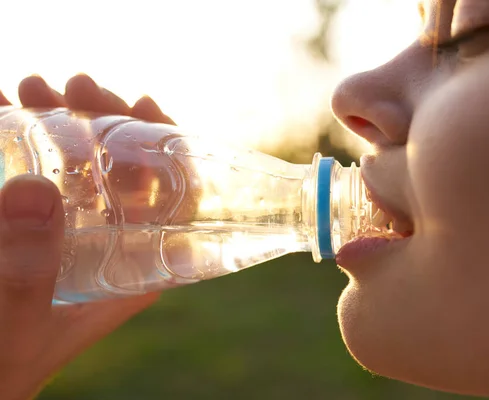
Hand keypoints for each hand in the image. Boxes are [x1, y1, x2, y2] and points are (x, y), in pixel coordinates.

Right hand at [0, 75, 169, 399]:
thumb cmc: (6, 366)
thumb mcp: (21, 321)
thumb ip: (27, 270)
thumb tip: (35, 189)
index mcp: (136, 264)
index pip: (175, 199)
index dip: (169, 146)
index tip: (143, 104)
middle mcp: (111, 241)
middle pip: (126, 169)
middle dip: (106, 119)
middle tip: (76, 86)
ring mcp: (70, 230)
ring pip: (80, 163)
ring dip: (61, 119)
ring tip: (31, 87)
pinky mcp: (32, 228)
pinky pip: (34, 173)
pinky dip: (20, 136)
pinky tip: (2, 106)